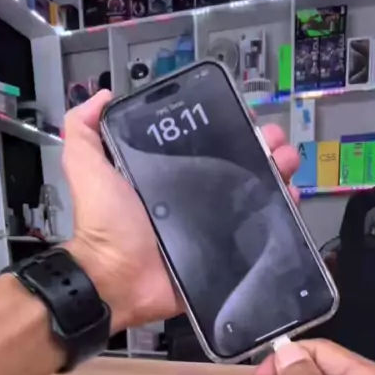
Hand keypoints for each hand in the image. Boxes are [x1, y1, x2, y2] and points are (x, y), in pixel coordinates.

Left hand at [63, 90, 299, 332]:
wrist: (116, 279)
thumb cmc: (105, 223)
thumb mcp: (86, 168)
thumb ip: (84, 130)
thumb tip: (102, 95)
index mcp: (169, 175)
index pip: (207, 143)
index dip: (230, 126)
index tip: (247, 115)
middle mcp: (194, 197)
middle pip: (239, 164)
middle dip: (263, 146)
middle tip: (275, 142)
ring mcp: (214, 226)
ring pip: (256, 193)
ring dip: (278, 172)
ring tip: (286, 163)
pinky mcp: (227, 253)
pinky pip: (260, 232)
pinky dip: (280, 213)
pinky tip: (290, 198)